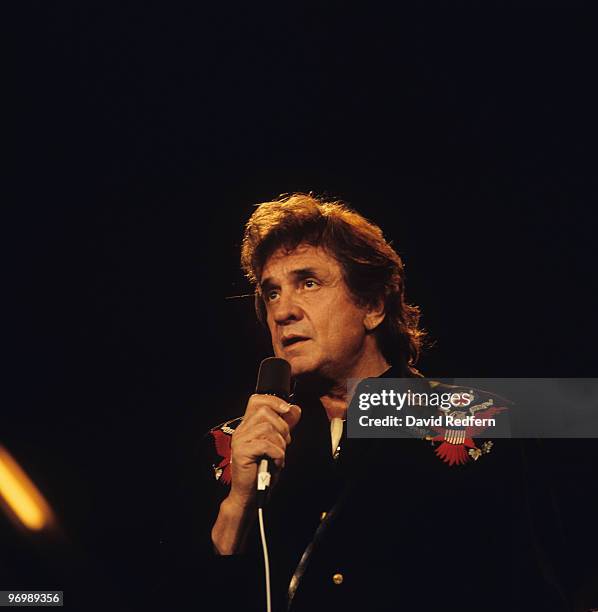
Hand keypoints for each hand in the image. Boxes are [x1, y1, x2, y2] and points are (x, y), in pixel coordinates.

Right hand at [228, 394, 300, 508]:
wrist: (251, 495)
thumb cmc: (263, 471)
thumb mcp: (277, 444)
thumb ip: (284, 426)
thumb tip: (294, 409)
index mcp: (248, 426)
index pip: (257, 400)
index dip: (274, 401)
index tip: (287, 410)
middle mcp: (242, 430)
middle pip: (265, 412)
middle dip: (282, 427)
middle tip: (284, 443)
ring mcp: (240, 441)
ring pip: (267, 428)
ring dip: (280, 443)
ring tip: (278, 455)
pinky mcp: (242, 452)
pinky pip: (266, 444)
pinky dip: (277, 453)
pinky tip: (276, 462)